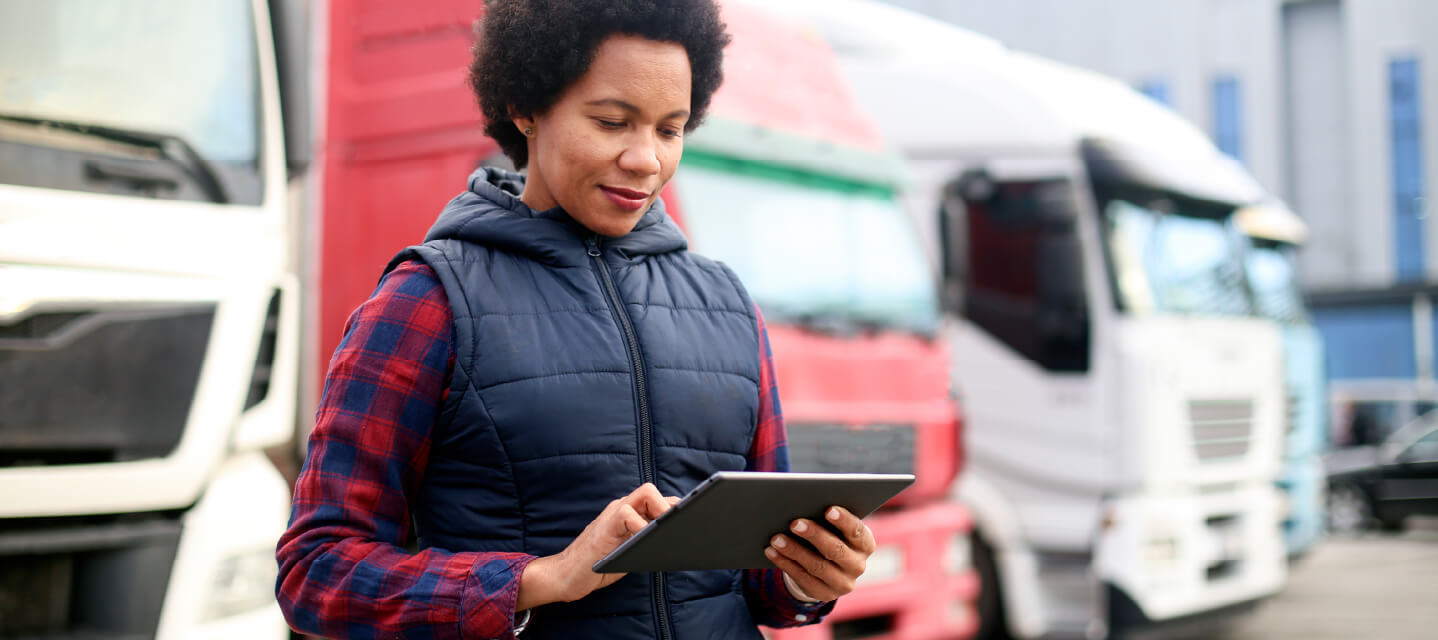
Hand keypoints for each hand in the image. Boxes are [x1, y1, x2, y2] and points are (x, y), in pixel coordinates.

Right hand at [517, 483, 678, 609]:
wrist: (566, 575)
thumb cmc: (599, 565)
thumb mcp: (630, 551)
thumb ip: (647, 539)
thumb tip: (677, 540)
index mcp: (630, 513)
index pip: (658, 500)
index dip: (677, 507)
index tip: (695, 518)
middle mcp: (623, 507)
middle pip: (655, 491)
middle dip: (673, 506)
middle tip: (685, 525)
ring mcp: (613, 514)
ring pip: (645, 494)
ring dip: (663, 510)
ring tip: (674, 528)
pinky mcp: (605, 526)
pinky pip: (626, 513)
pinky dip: (641, 525)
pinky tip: (647, 539)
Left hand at [764, 506, 875, 602]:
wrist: (829, 568)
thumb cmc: (831, 536)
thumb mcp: (835, 528)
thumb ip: (827, 519)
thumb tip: (804, 504)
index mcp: (865, 544)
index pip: (857, 531)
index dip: (844, 521)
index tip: (828, 509)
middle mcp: (858, 565)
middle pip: (836, 550)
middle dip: (814, 535)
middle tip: (795, 523)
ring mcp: (843, 583)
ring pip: (817, 566)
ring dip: (794, 551)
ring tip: (776, 538)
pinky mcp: (825, 594)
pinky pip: (803, 579)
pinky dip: (786, 564)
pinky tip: (772, 552)